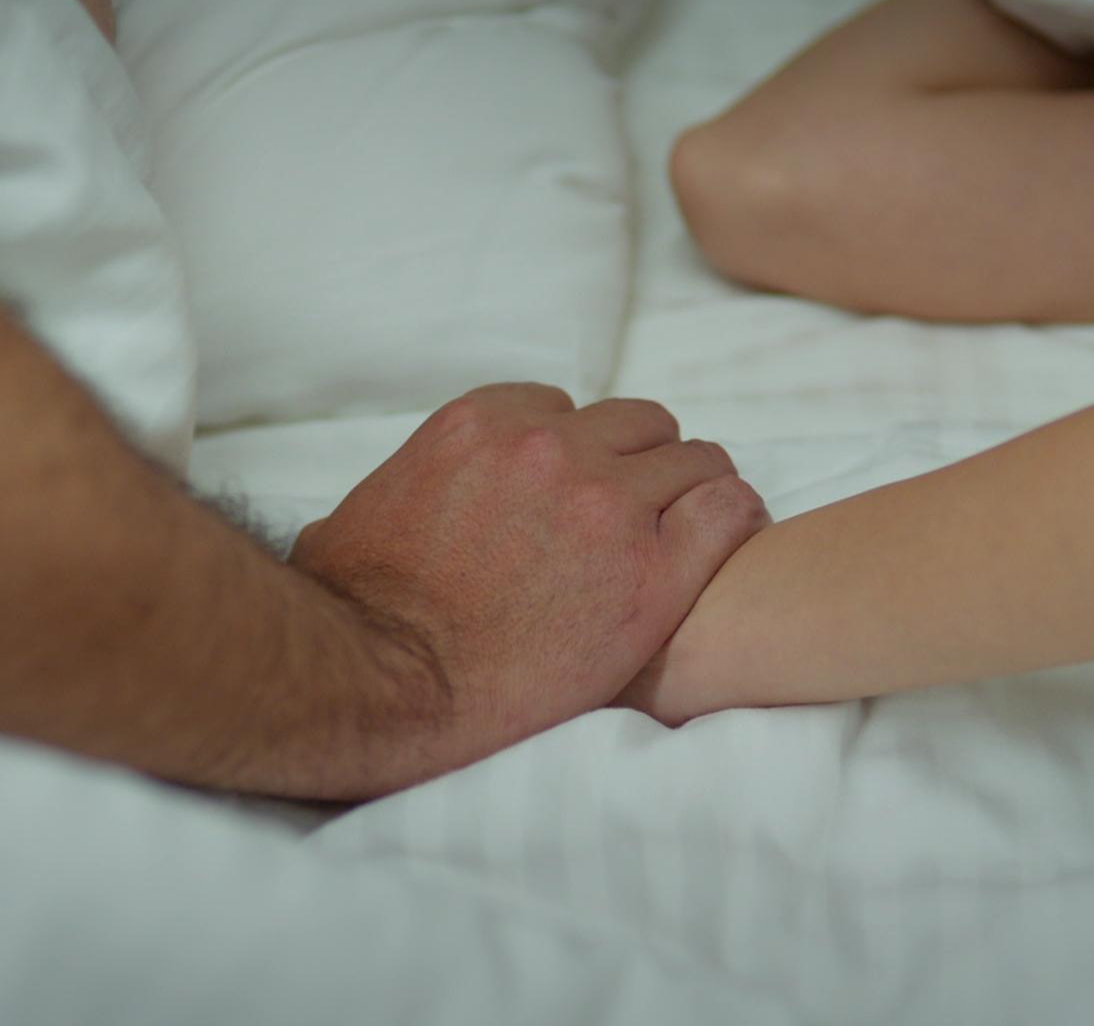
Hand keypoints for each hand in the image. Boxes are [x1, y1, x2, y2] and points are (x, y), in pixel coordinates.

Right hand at [290, 383, 766, 774]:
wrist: (391, 687)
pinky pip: (729, 511)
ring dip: (691, 490)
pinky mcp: (653, 575)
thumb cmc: (357, 614)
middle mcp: (551, 449)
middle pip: (637, 424)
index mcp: (482, 423)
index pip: (563, 406)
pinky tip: (733, 533)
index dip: (575, 450)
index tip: (575, 490)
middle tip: (637, 515)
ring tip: (689, 529)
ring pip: (694, 460)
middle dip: (638, 464)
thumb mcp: (358, 516)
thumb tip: (380, 512)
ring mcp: (608, 506)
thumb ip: (403, 487)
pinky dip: (737, 517)